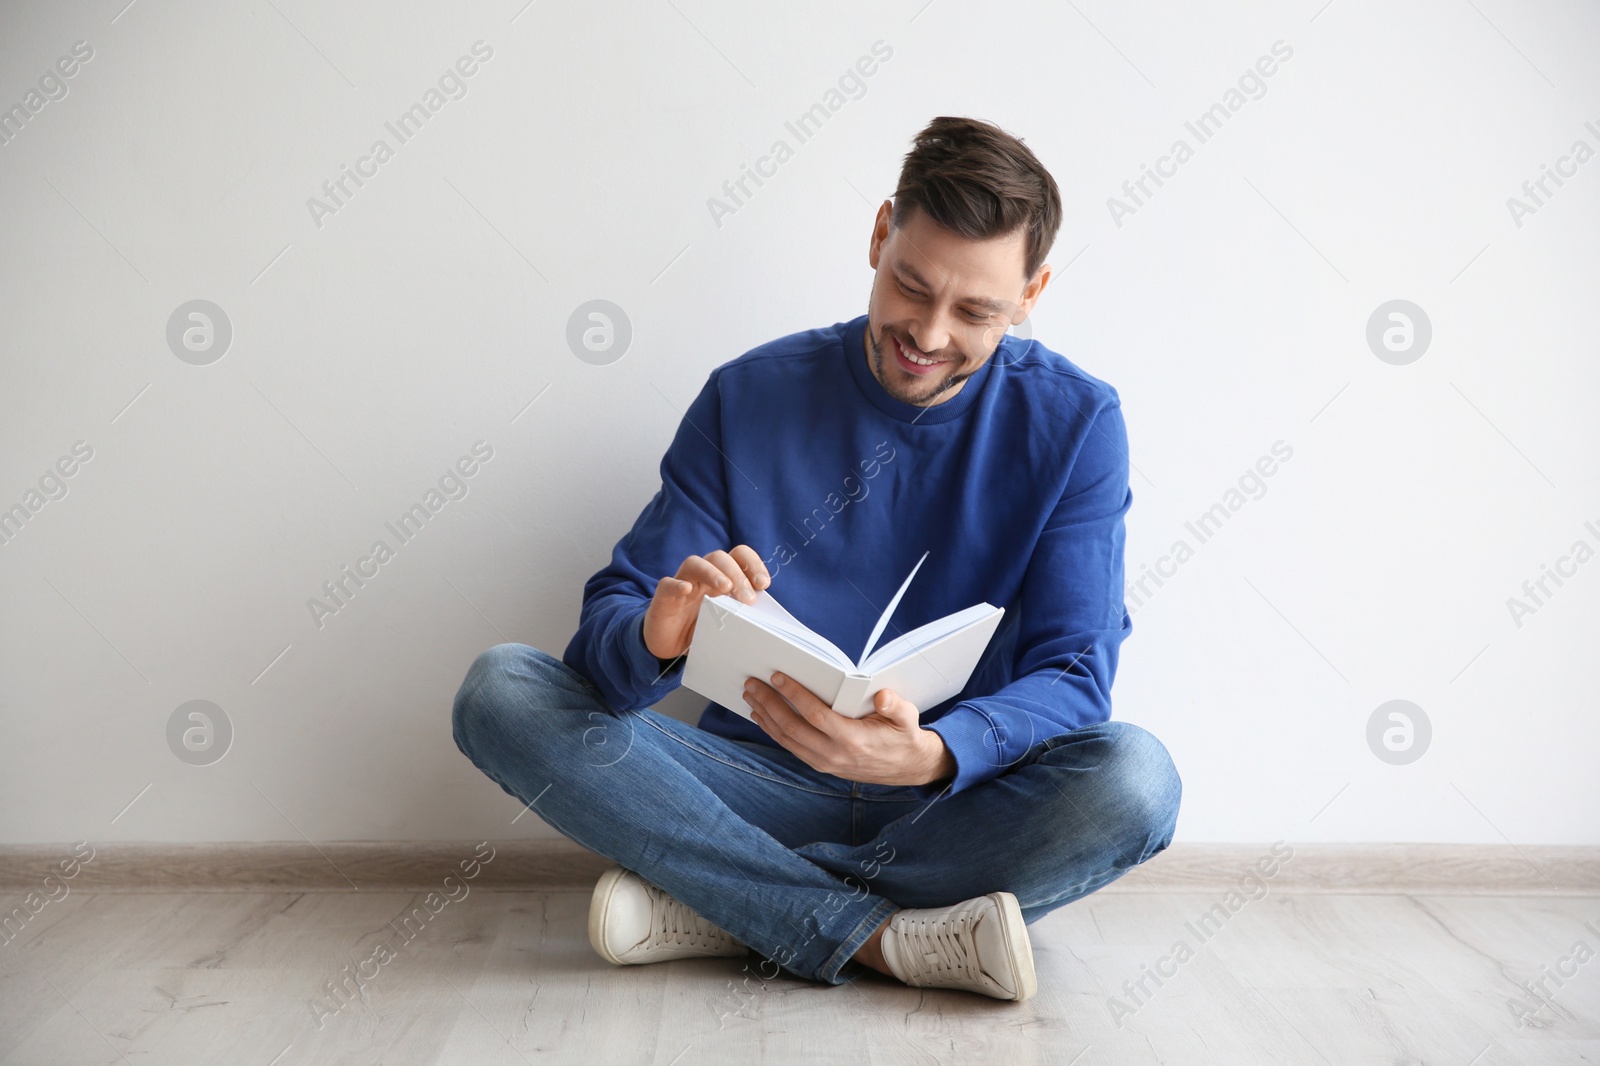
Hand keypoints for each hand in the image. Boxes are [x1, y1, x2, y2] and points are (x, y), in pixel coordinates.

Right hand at [643, 546, 769, 660]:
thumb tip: (767, 622)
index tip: (764, 584)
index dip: (753, 564)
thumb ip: (743, 615)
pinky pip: (668, 583)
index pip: (739, 556)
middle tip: (749, 599)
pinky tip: (687, 590)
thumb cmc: (702, 629)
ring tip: (726, 588)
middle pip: (720, 558)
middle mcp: (702, 574)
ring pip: (695, 563)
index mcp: (722, 576)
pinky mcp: (664, 596)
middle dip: (738, 575)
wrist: (670, 644)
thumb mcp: (727, 622)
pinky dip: (677, 584)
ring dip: (713, 573)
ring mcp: (682, 582)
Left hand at [743, 674, 955, 785]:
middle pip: (792, 728)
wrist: (906, 767)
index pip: (815, 715)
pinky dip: (773, 730)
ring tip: (751, 696)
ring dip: (765, 716)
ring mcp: (824, 762)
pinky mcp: (820, 764)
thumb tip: (883, 696)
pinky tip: (762, 716)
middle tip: (752, 684)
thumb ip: (897, 707)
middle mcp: (834, 754)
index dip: (794, 694)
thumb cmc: (903, 736)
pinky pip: (790, 747)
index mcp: (853, 739)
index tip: (778, 676)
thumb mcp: (908, 718)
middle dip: (769, 703)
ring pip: (786, 740)